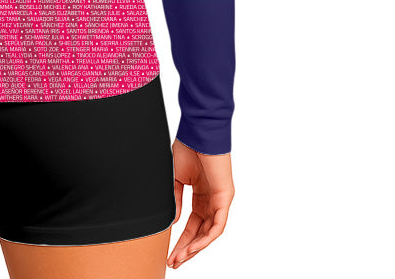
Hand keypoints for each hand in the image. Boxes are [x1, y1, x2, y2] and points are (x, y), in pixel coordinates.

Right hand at [167, 139, 233, 268]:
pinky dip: (206, 238)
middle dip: (186, 249)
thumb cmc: (188, 148)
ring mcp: (219, 200)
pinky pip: (217, 225)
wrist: (197, 132)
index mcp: (201, 195)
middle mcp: (211, 201)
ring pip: (209, 233)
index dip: (181, 239)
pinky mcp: (225, 198)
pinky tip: (194, 247)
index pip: (192, 224)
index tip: (170, 252)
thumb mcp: (177, 178)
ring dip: (195, 248)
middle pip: (200, 233)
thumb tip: (175, 221)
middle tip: (174, 262)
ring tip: (180, 258)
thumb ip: (176, 199)